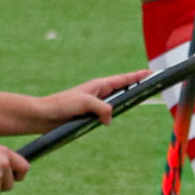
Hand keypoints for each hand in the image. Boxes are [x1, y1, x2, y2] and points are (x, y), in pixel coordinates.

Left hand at [34, 69, 151, 126]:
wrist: (43, 116)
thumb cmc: (61, 104)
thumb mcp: (85, 103)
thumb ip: (103, 109)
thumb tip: (110, 118)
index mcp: (99, 86)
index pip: (123, 80)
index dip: (137, 76)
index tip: (151, 73)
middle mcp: (98, 94)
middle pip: (122, 90)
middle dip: (135, 88)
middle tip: (151, 86)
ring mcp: (94, 105)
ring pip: (114, 105)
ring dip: (123, 104)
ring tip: (137, 100)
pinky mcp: (88, 116)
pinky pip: (105, 116)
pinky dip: (110, 117)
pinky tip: (111, 121)